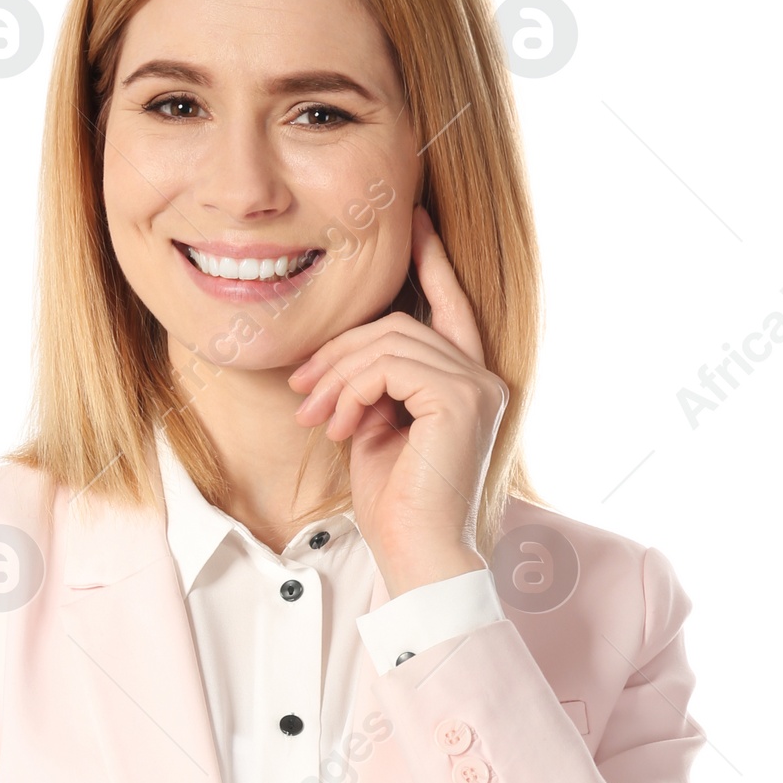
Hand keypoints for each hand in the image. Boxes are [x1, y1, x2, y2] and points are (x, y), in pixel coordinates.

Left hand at [287, 206, 507, 596]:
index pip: (448, 307)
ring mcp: (476, 387)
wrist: (420, 559)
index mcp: (466, 386)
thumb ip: (374, 388)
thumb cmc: (397, 510)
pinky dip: (352, 390)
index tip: (411, 222)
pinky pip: (390, 364)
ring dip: (337, 376)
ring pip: (390, 341)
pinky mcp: (460, 400)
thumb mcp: (377, 434)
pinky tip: (341, 427)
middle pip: (399, 324)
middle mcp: (482, 379)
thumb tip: (342, 360)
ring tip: (315, 416)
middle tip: (300, 390)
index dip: (431, 261)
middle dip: (339, 351)